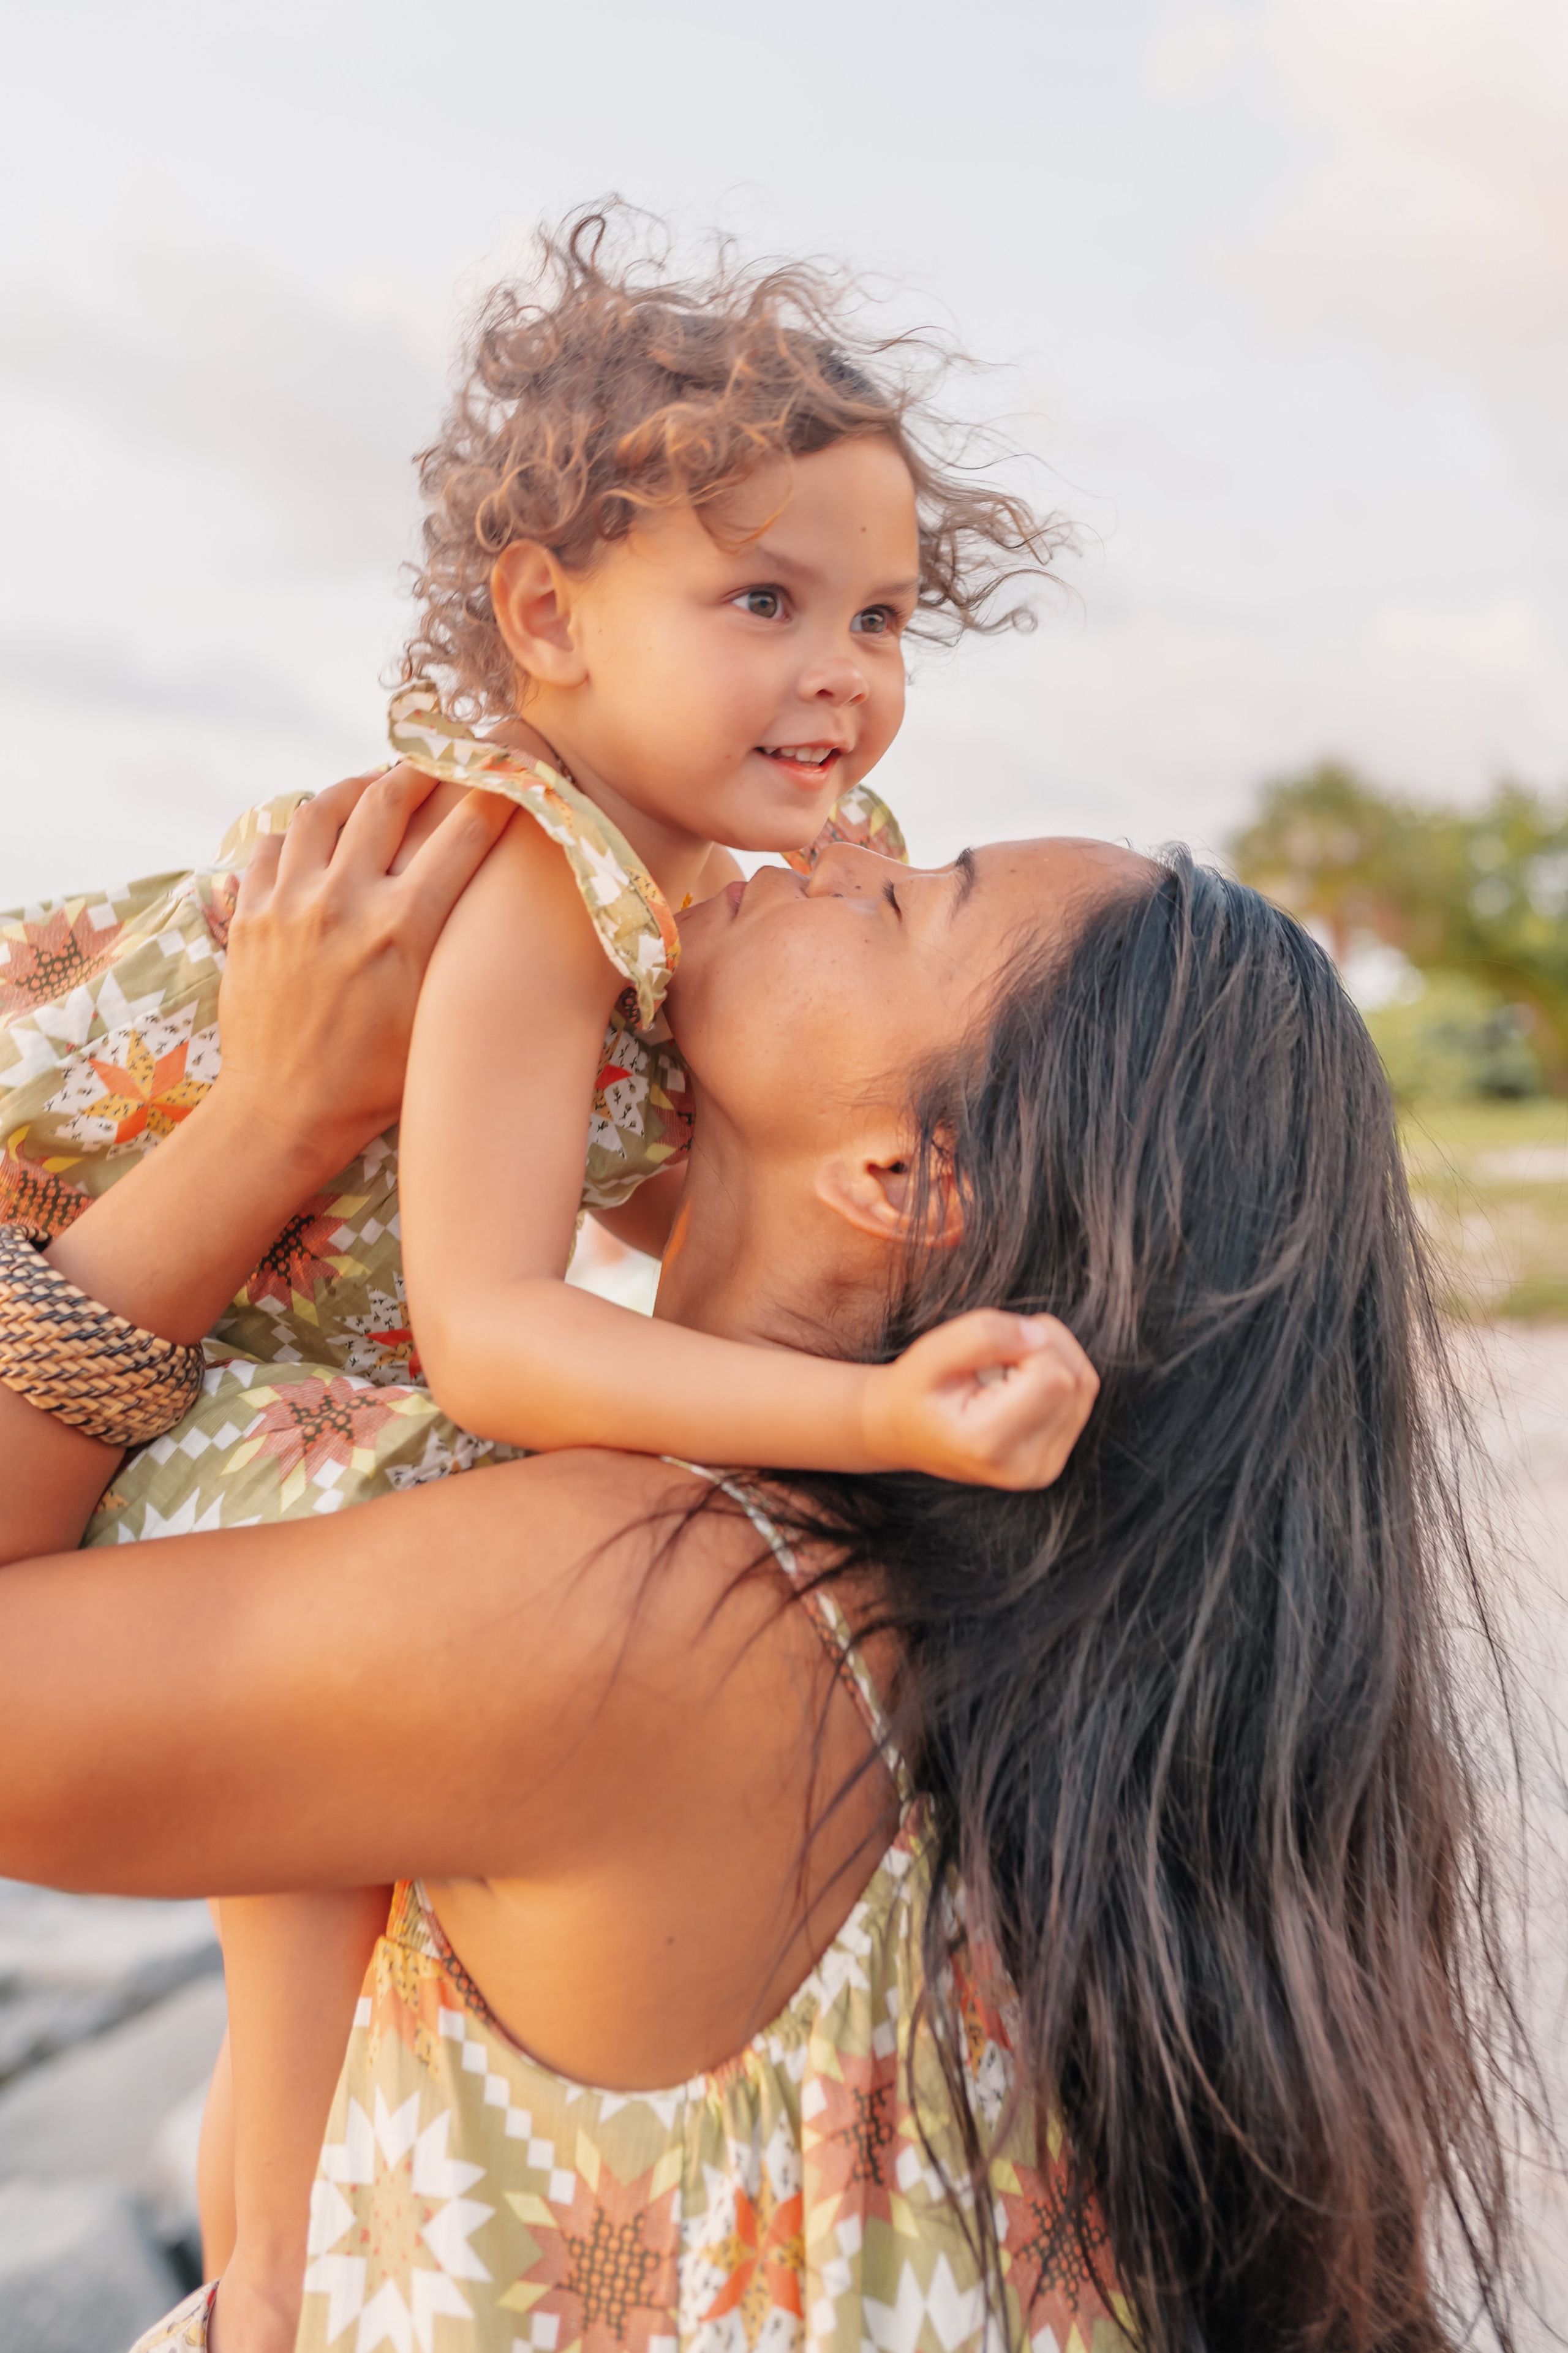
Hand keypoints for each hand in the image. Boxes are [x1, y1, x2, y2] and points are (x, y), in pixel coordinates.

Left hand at [215, 767, 513, 1183]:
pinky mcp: (250, 915)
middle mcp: (345, 902)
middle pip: (388, 798)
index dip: (493, 794)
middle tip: (437, 764)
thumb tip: (491, 899)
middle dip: (421, 770)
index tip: (508, 775)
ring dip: (355, 787)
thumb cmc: (374, 1081)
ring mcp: (290, 904)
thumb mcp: (435, 1014)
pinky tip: (315, 839)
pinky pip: (272, 843)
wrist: (284, 1111)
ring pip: (322, 806)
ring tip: (373, 787)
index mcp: (404, 929)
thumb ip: (455, 948)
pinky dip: (298, 830)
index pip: (462, 834)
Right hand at [862, 1311, 1097, 1488]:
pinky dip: (1056, 1374)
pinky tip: (1019, 1383)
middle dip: (1041, 1349)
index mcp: (990, 1445)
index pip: (1053, 1376)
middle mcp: (1026, 1467)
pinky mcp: (1054, 1461)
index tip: (990, 1350)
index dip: (1028, 1343)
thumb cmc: (913, 1392)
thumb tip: (1040, 1334)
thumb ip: (982, 1335)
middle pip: (1074, 1378)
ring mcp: (1044, 1468)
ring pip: (1084, 1385)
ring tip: (1003, 1372)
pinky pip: (1081, 1397)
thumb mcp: (929, 1354)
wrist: (903, 1433)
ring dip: (1050, 1358)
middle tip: (993, 1359)